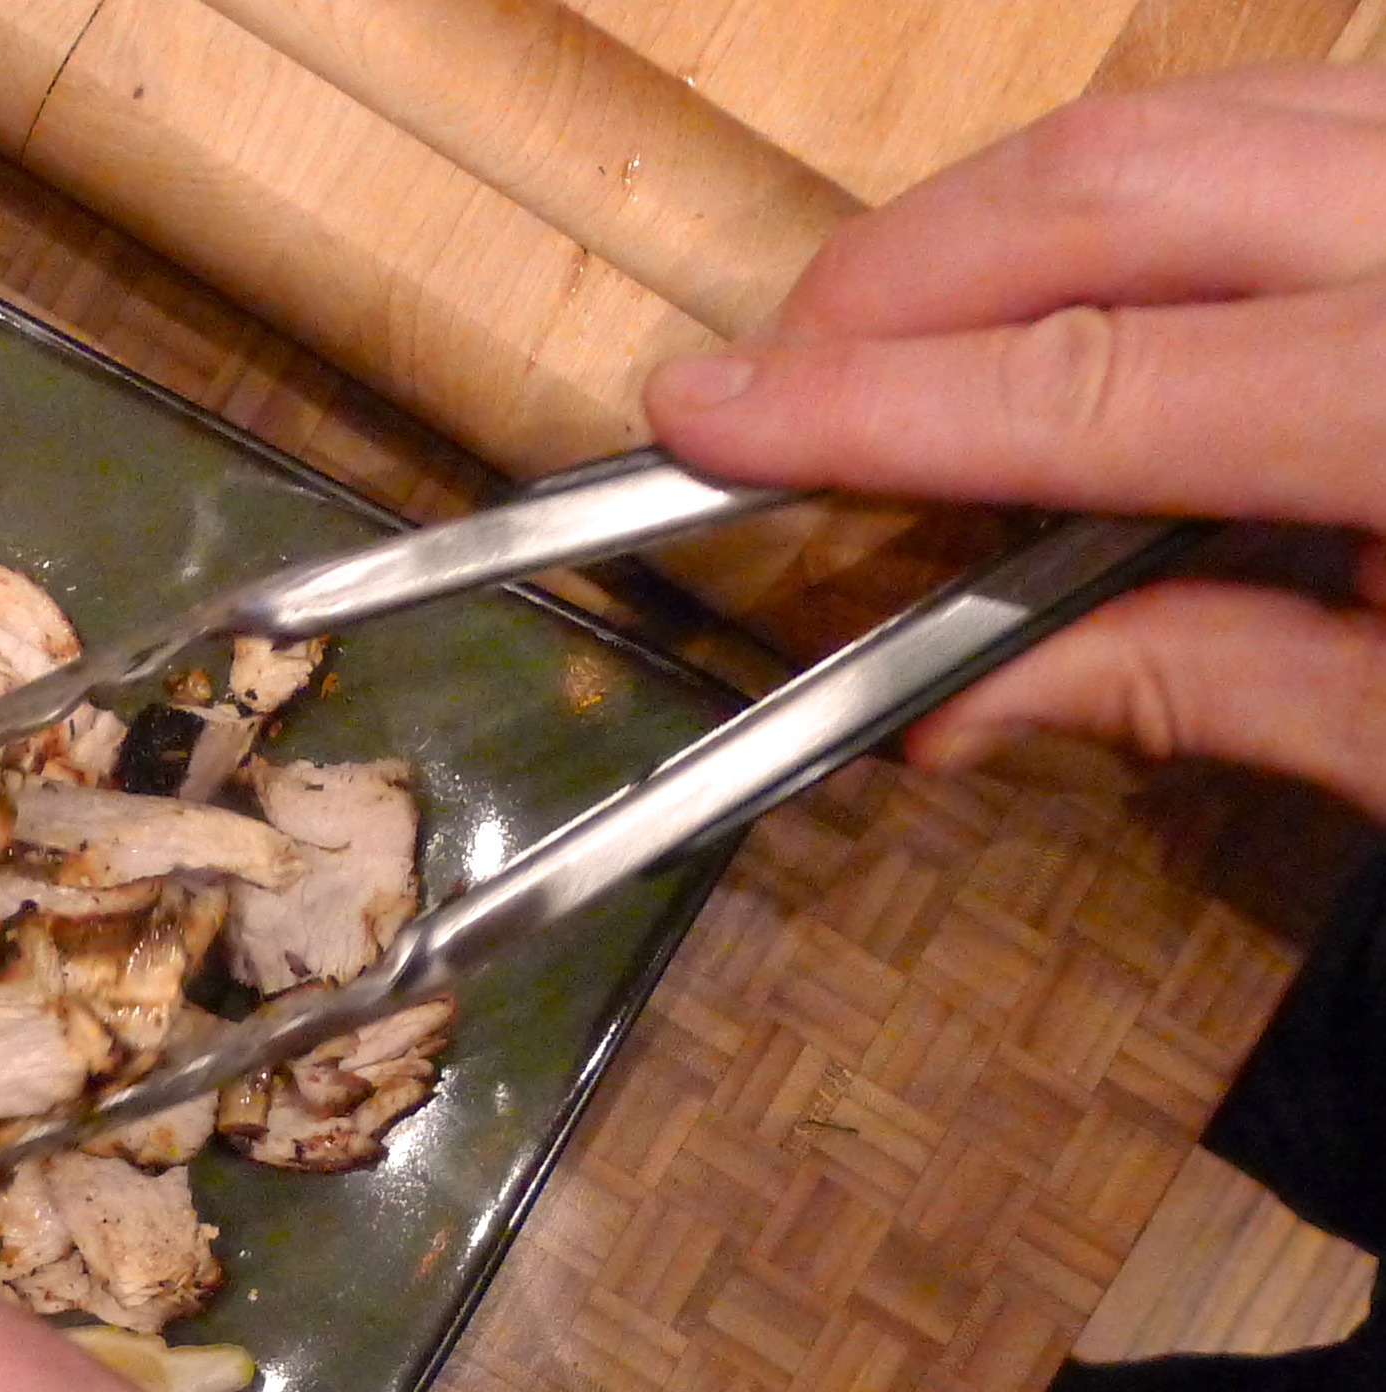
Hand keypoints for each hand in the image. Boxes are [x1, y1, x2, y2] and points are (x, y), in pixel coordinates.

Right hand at [645, 66, 1385, 817]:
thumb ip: (1209, 683)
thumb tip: (959, 702)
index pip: (1083, 385)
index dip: (866, 406)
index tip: (704, 417)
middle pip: (1109, 185)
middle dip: (895, 278)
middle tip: (769, 384)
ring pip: (1180, 114)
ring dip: (1002, 221)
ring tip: (894, 340)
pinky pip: (1272, 104)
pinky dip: (1137, 185)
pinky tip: (1072, 286)